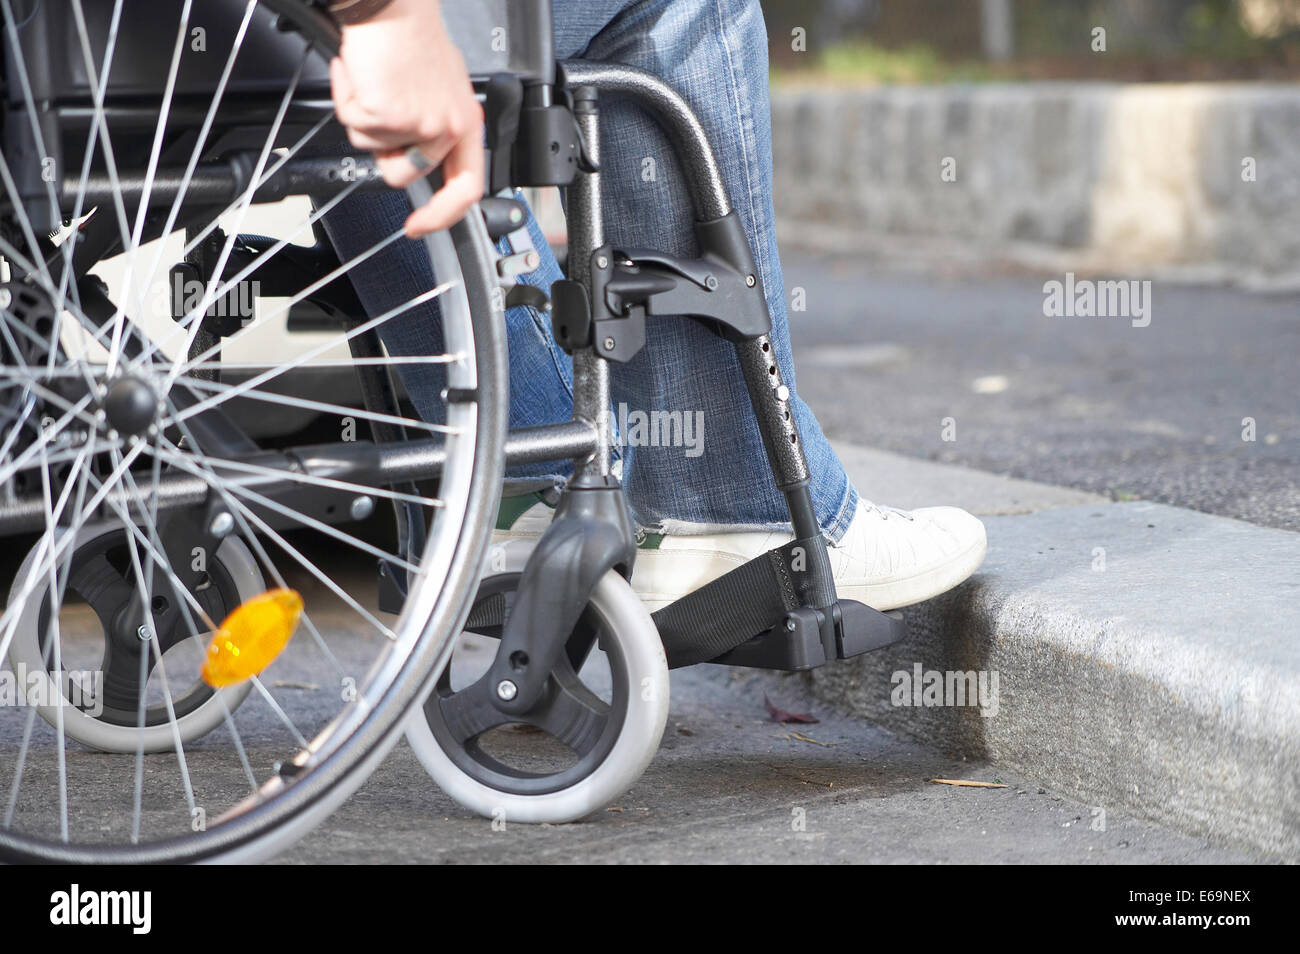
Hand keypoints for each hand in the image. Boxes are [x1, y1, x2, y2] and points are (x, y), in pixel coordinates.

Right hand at [329, 0, 483, 236]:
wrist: (390, 5)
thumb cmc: (409, 35)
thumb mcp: (438, 89)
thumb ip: (433, 128)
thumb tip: (416, 159)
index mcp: (465, 122)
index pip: (466, 188)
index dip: (442, 215)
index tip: (419, 225)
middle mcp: (449, 127)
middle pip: (404, 174)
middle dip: (381, 149)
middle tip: (378, 110)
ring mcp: (420, 125)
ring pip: (373, 150)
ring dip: (362, 118)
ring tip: (373, 81)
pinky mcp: (389, 117)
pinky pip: (354, 125)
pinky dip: (347, 98)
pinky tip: (361, 73)